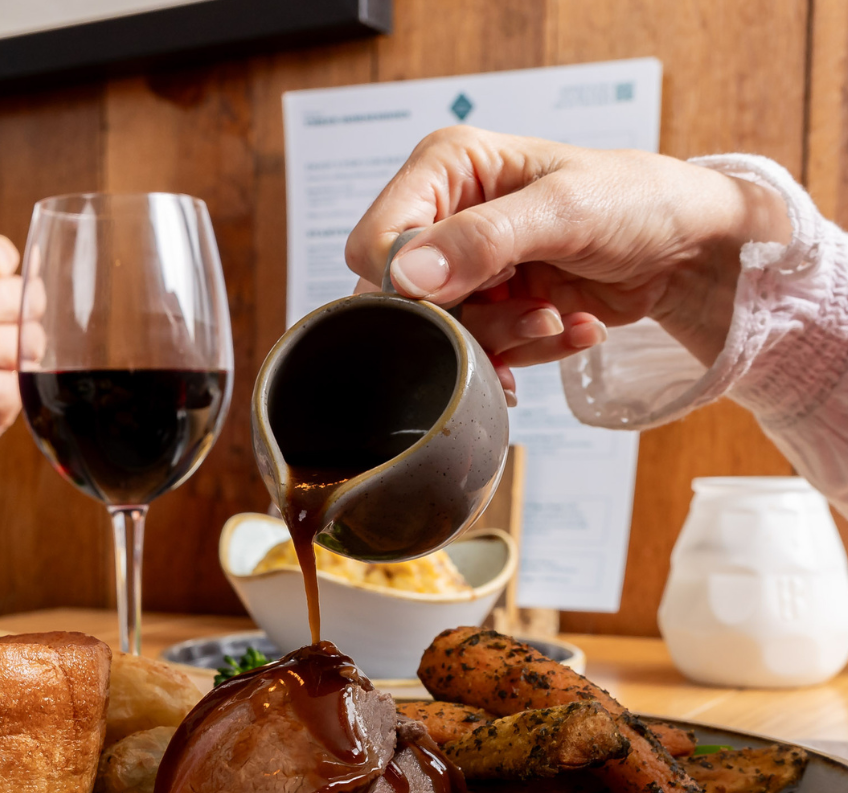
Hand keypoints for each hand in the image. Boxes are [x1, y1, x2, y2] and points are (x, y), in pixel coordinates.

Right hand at [345, 128, 791, 391]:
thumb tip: (407, 276)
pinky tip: (565, 330)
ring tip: (558, 320)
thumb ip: (482, 240)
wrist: (683, 248)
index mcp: (447, 169)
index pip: (377, 240)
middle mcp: (445, 217)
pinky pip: (478, 351)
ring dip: (505, 340)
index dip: (405, 282)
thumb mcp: (564, 210)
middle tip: (533, 313)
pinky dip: (522, 354)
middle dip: (469, 321)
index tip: (463, 294)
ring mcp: (466, 267)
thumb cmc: (637, 201)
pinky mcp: (489, 307)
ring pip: (443, 334)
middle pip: (405, 300)